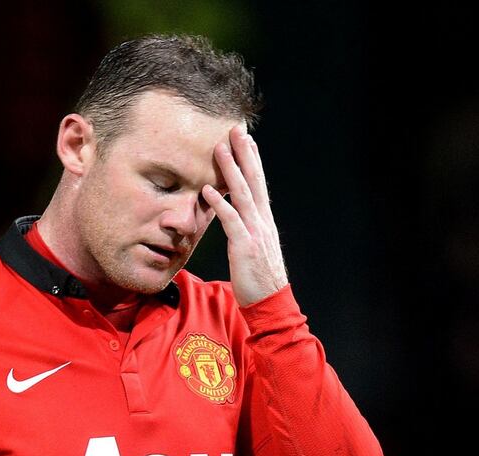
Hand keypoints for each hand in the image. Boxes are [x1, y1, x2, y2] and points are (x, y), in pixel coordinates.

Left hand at [202, 125, 287, 306]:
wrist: (270, 303)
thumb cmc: (259, 278)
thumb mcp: (256, 247)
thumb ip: (249, 228)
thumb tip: (240, 216)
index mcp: (265, 221)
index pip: (259, 184)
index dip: (253, 160)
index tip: (246, 139)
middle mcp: (263, 221)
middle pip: (253, 181)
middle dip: (245, 154)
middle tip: (236, 130)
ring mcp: (255, 233)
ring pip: (243, 195)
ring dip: (231, 171)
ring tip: (220, 150)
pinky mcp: (245, 246)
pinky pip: (231, 221)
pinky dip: (220, 204)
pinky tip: (208, 190)